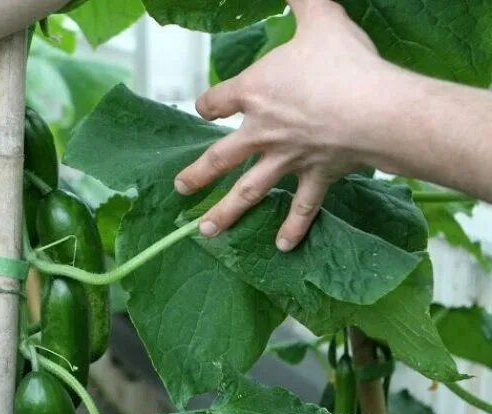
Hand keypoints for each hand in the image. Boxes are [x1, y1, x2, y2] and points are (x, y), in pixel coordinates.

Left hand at [175, 0, 397, 250]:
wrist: (375, 108)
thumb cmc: (343, 62)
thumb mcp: (318, 18)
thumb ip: (301, 0)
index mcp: (254, 93)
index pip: (217, 101)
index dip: (208, 104)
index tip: (205, 108)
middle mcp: (262, 131)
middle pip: (220, 158)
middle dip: (197, 175)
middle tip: (180, 189)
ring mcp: (287, 160)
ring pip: (248, 191)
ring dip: (226, 213)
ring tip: (206, 232)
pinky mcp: (317, 177)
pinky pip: (303, 208)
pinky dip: (294, 228)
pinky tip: (281, 247)